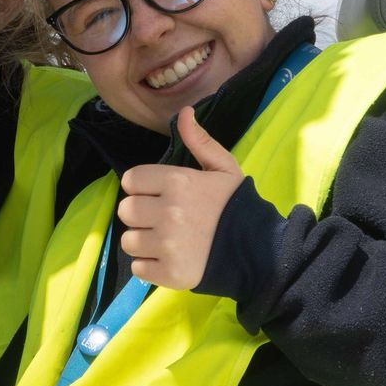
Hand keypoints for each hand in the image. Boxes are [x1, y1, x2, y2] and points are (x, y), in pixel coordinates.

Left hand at [116, 107, 244, 290]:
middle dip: (140, 215)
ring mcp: (168, 244)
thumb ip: (199, 141)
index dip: (141, 188)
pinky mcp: (169, 273)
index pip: (131, 180)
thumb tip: (185, 112)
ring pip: (129, 241)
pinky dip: (150, 266)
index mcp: (178, 182)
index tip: (157, 195)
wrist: (259, 250)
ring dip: (143, 242)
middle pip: (126, 211)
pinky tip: (168, 259)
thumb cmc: (236, 206)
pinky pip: (138, 268)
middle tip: (162, 220)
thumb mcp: (224, 168)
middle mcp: (169, 211)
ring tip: (166, 241)